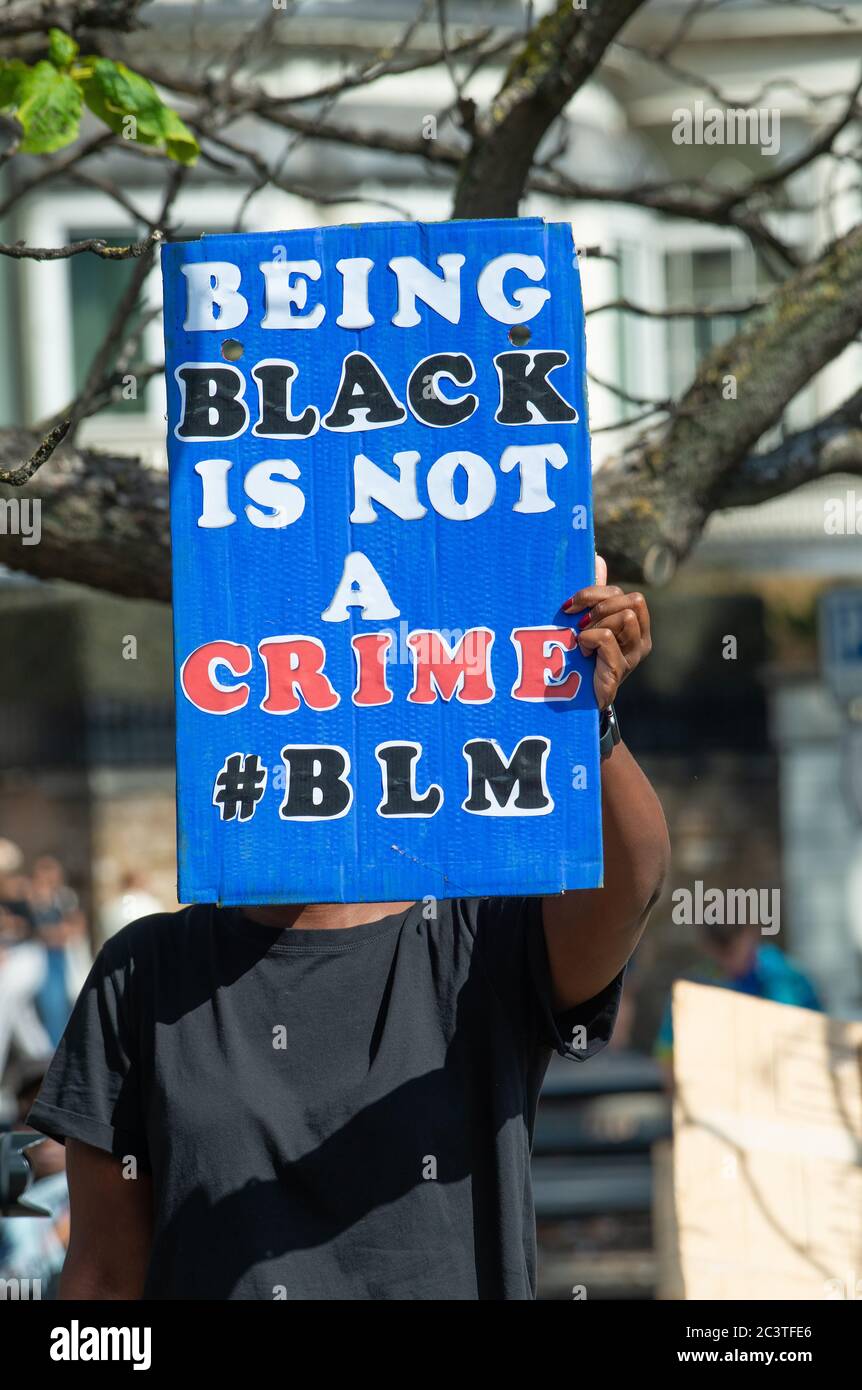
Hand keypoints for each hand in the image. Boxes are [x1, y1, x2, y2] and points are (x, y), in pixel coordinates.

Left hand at [563, 555, 651, 709]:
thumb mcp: (587, 622)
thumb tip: (597, 558)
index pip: (627, 594)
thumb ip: (595, 595)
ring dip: (595, 623)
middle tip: (579, 622)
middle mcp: (641, 641)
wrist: (574, 701)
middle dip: (599, 604)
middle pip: (632, 600)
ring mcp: (633, 656)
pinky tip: (582, 653)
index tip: (571, 605)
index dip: (598, 593)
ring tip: (582, 640)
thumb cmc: (581, 658)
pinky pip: (607, 637)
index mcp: (636, 626)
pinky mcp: (620, 669)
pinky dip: (588, 640)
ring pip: (624, 616)